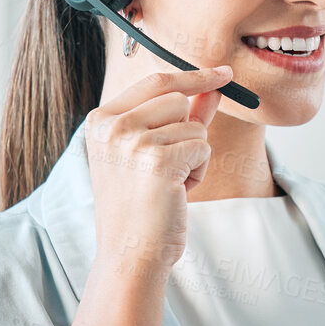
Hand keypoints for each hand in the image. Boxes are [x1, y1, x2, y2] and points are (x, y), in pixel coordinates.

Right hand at [82, 66, 229, 281]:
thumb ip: (181, 117)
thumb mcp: (153, 153)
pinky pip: (203, 148)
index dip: (193, 76)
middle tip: (171, 164)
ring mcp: (132, 140)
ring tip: (168, 184)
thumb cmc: (141, 207)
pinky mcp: (158, 159)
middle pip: (177, 99)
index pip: (155, 81)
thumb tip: (213, 88)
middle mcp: (112, 125)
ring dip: (193, 156)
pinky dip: (199, 172)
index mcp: (101, 120)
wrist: (130, 253)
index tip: (223, 72)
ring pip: (194, 127)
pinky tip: (176, 193)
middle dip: (188, 130)